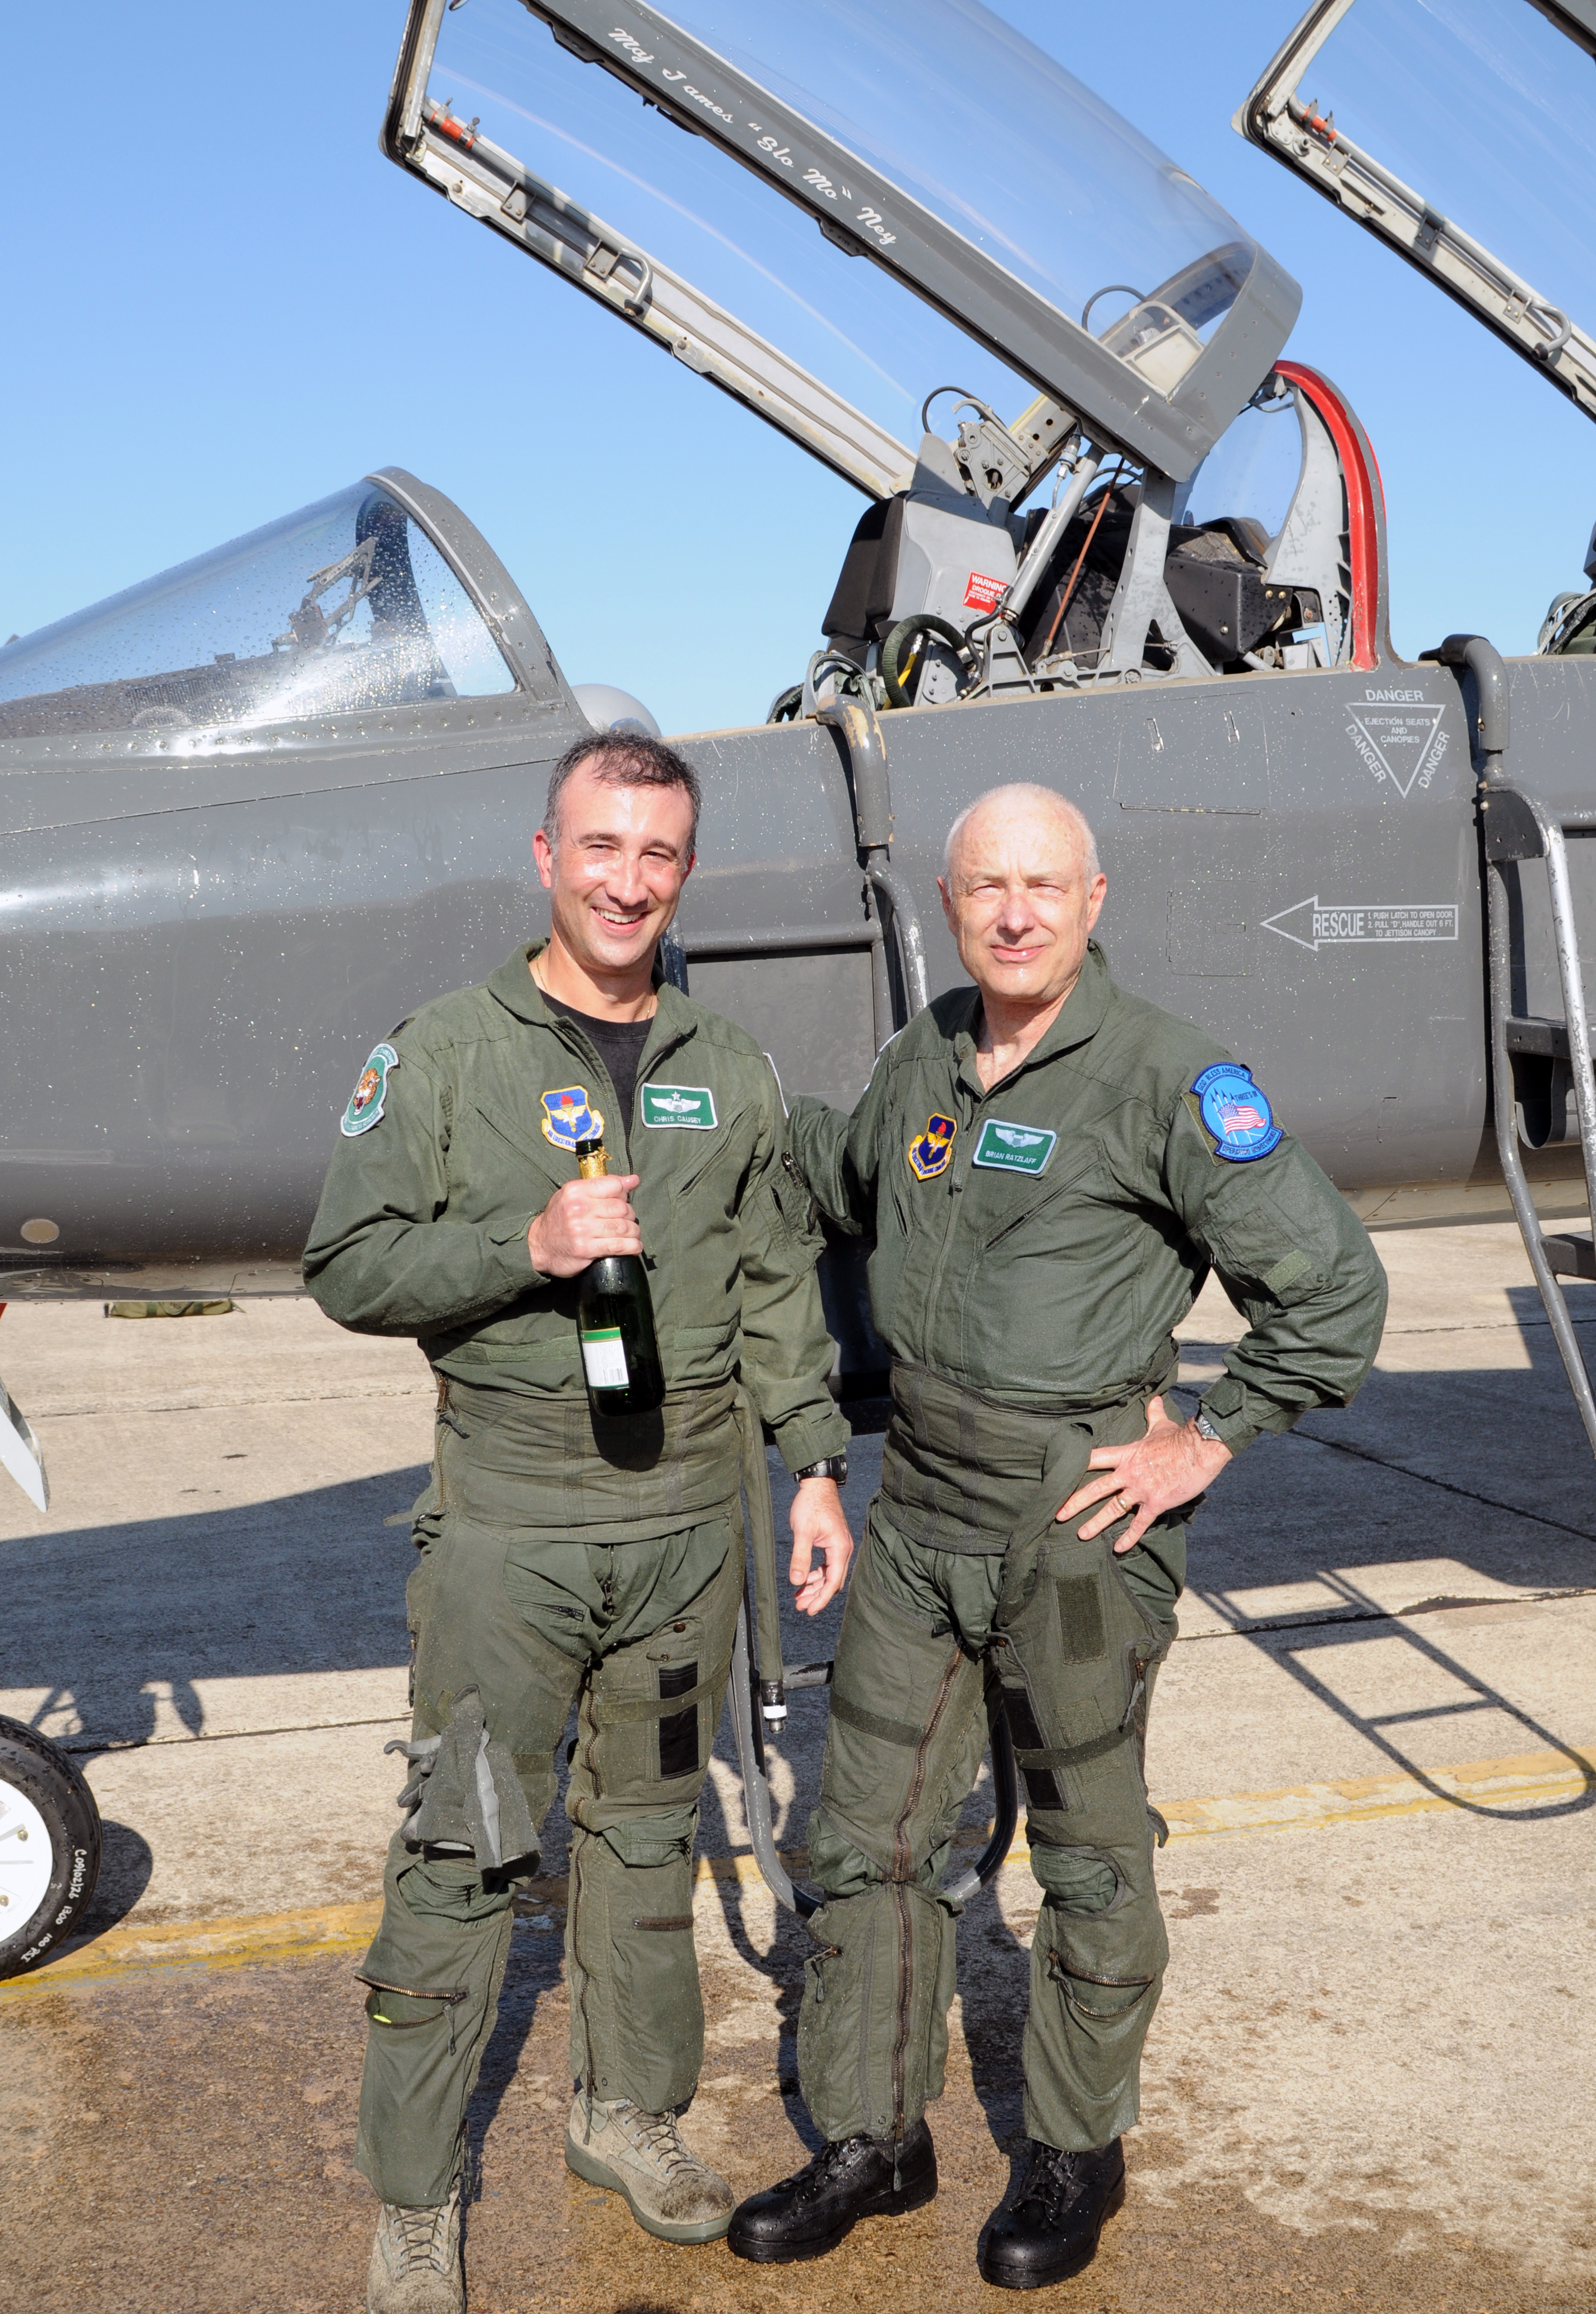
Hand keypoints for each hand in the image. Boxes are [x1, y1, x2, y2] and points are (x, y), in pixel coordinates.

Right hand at [527, 1175, 642, 1277]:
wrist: (538, 1245)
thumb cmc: (559, 1219)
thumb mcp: (574, 1195)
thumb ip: (602, 1186)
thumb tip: (633, 1180)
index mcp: (576, 1191)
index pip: (614, 1185)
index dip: (624, 1193)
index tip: (624, 1200)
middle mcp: (579, 1208)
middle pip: (621, 1208)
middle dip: (630, 1215)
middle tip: (627, 1221)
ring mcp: (583, 1229)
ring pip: (623, 1227)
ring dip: (633, 1232)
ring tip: (632, 1234)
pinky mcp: (586, 1249)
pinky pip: (619, 1246)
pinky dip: (632, 1246)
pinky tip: (634, 1247)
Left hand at [788, 1477, 852, 1616]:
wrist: (817, 1485)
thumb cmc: (810, 1504)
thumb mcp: (802, 1531)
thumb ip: (800, 1557)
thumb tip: (797, 1581)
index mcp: (839, 1548)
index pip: (833, 1581)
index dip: (822, 1599)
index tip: (809, 1610)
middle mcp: (843, 1549)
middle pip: (833, 1581)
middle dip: (817, 1596)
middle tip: (800, 1607)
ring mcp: (839, 1546)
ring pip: (829, 1574)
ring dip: (816, 1586)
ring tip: (799, 1597)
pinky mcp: (833, 1542)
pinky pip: (827, 1565)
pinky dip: (816, 1575)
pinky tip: (804, 1580)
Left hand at [1056, 1395, 1231, 1554]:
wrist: (1201, 1448)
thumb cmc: (1181, 1436)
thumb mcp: (1162, 1424)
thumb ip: (1153, 1414)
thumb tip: (1155, 1398)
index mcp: (1127, 1454)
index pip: (1094, 1458)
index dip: (1076, 1465)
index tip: (1059, 1474)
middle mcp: (1129, 1473)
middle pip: (1096, 1488)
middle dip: (1075, 1503)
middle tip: (1058, 1515)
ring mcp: (1142, 1489)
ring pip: (1113, 1509)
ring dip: (1096, 1523)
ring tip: (1082, 1535)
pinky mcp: (1157, 1503)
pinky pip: (1139, 1523)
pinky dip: (1129, 1537)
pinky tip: (1118, 1548)